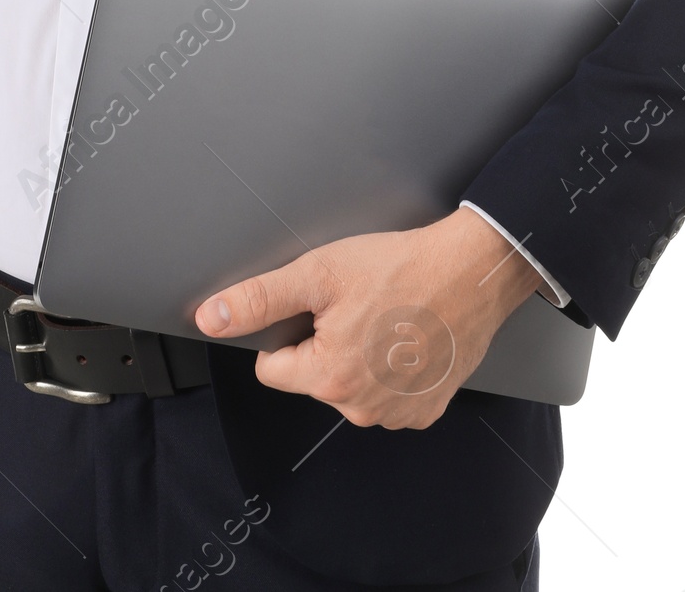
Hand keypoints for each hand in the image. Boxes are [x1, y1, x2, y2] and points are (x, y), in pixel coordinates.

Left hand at [193, 208, 544, 429]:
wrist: (472, 272)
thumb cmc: (402, 268)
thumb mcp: (318, 272)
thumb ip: (259, 298)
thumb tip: (211, 318)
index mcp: (330, 378)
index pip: (273, 367)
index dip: (288, 330)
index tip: (318, 308)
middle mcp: (362, 409)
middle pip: (313, 377)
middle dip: (324, 343)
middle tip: (356, 306)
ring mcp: (397, 415)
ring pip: (350, 387)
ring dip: (358, 356)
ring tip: (384, 317)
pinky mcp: (426, 411)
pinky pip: (387, 395)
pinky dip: (391, 369)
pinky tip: (405, 337)